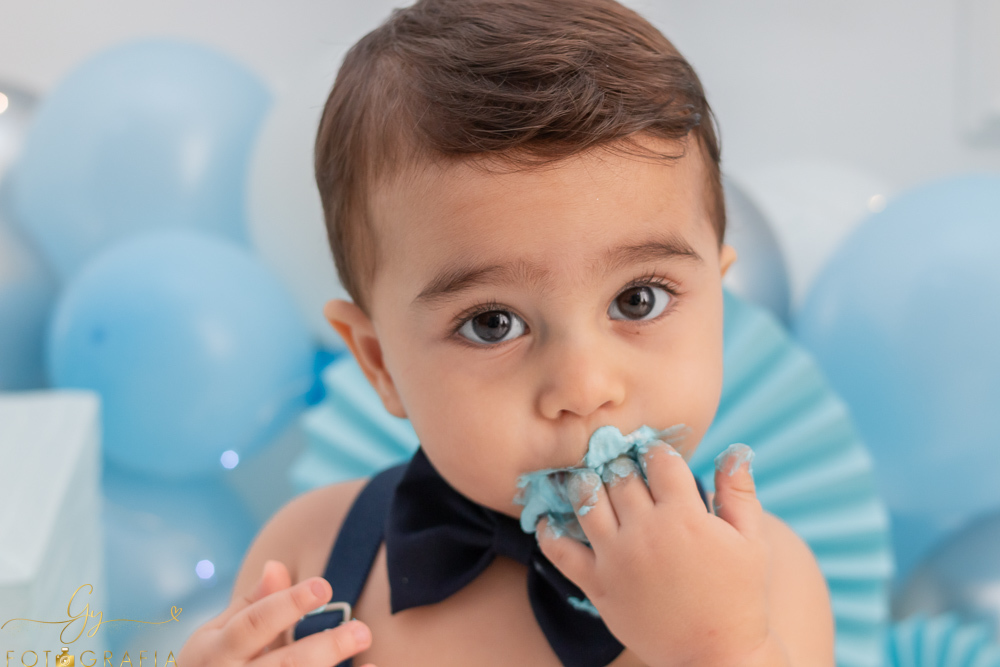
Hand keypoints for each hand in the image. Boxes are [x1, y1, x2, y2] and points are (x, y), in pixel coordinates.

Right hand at [178, 559, 376, 666]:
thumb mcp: (217, 635)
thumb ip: (251, 604)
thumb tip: (276, 566)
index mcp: (215, 652)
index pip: (253, 625)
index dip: (288, 605)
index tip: (323, 586)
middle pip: (284, 666)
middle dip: (324, 649)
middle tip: (362, 631)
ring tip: (369, 656)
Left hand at [537, 442, 776, 666]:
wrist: (715, 654)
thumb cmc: (739, 596)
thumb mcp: (751, 541)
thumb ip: (739, 492)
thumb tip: (734, 449)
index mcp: (685, 515)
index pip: (659, 459)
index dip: (656, 451)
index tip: (654, 455)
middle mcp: (646, 531)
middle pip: (619, 475)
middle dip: (620, 465)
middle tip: (621, 467)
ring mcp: (617, 557)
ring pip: (586, 500)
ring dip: (584, 484)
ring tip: (589, 482)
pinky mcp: (597, 584)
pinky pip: (559, 550)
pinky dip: (548, 531)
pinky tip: (549, 519)